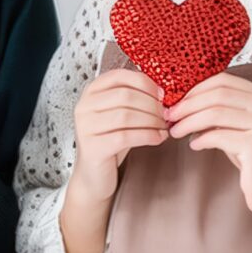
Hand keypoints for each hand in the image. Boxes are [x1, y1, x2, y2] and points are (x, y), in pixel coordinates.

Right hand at [58, 68, 168, 252]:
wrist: (94, 176)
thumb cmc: (111, 141)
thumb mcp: (121, 114)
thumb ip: (135, 99)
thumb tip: (164, 90)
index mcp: (91, 92)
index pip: (120, 76)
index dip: (145, 83)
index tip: (163, 95)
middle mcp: (84, 106)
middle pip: (125, 95)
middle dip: (152, 104)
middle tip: (167, 114)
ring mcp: (85, 126)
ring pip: (126, 115)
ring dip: (152, 120)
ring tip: (164, 127)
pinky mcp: (92, 146)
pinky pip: (125, 136)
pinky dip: (147, 135)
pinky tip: (158, 138)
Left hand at [164, 73, 251, 237]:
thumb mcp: (238, 129)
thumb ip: (220, 112)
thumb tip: (182, 102)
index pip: (223, 80)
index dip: (195, 88)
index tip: (175, 100)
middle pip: (218, 94)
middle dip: (187, 104)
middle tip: (169, 115)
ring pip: (215, 113)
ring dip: (189, 122)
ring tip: (175, 131)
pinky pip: (219, 136)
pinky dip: (201, 139)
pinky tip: (194, 145)